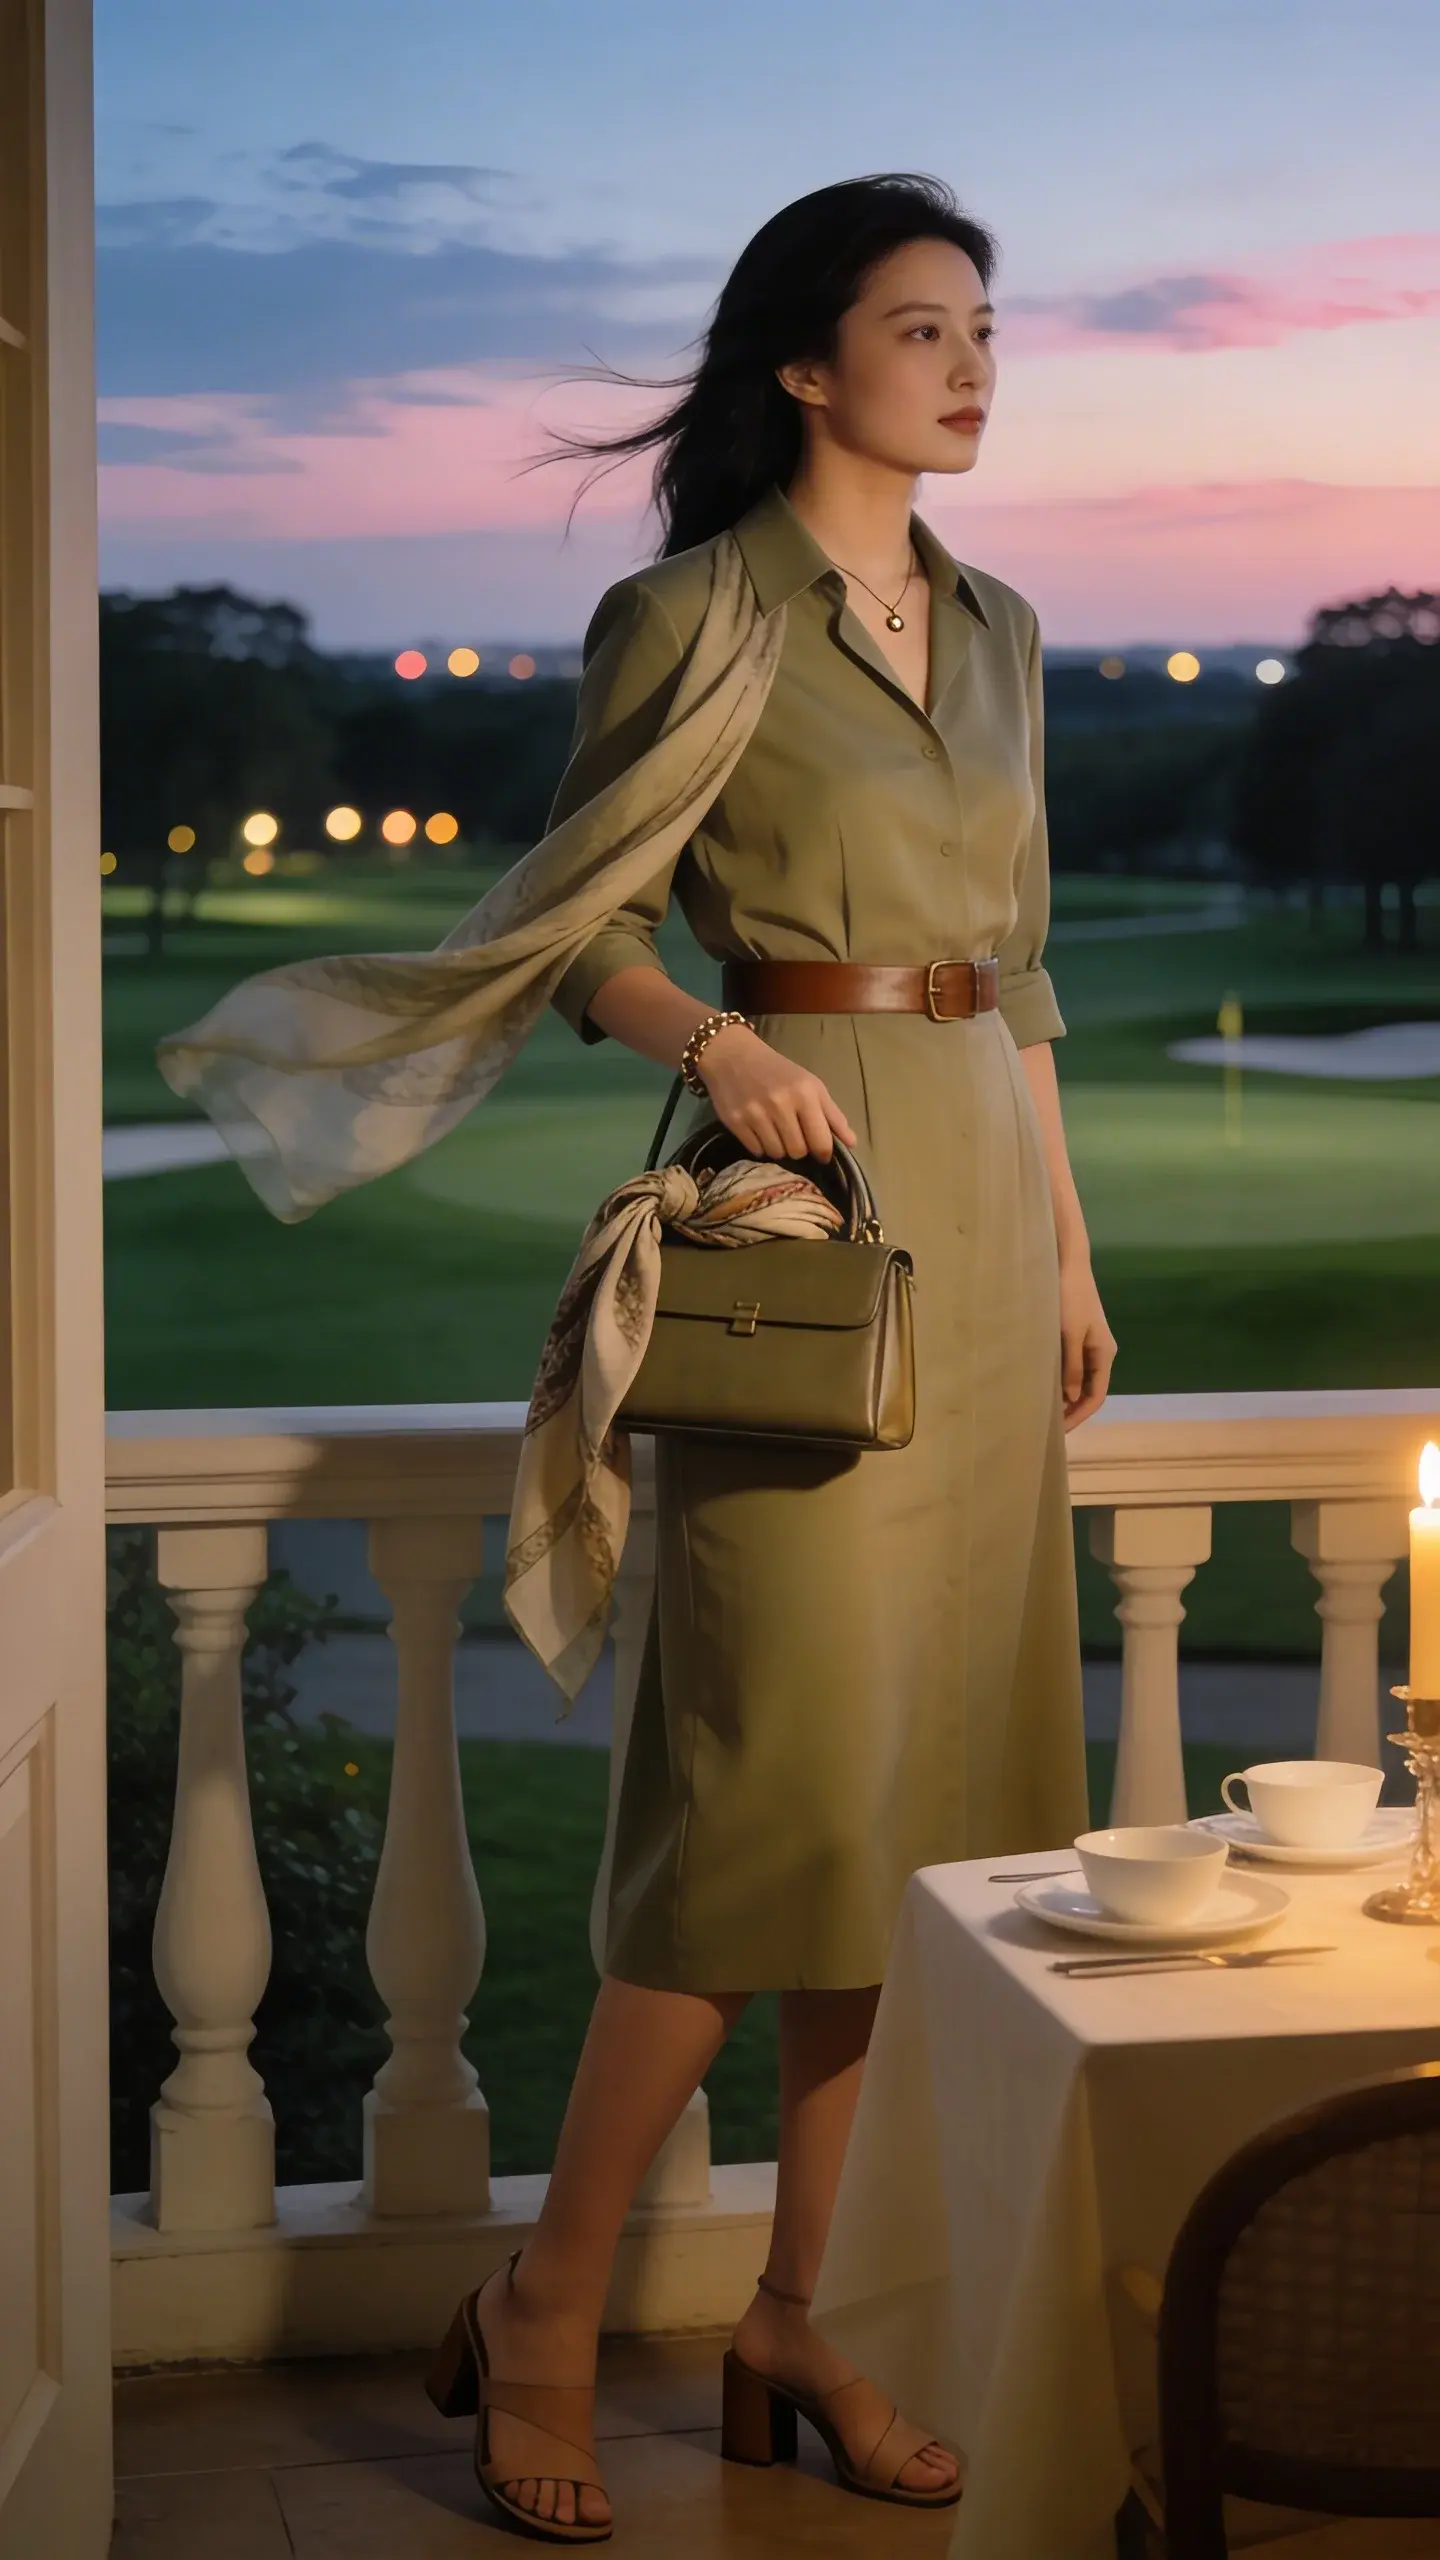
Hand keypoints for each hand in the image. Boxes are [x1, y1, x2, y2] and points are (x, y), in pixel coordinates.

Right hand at [697, 1023, 857, 1161]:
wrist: (733, 1056)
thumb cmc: (778, 1071)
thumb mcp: (811, 1085)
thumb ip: (833, 1115)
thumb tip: (852, 1142)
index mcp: (805, 1094)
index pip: (821, 1142)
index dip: (823, 1153)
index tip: (820, 1153)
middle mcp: (781, 1104)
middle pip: (798, 1151)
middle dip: (799, 1148)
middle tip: (794, 1135)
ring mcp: (756, 1114)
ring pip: (776, 1153)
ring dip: (779, 1148)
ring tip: (775, 1131)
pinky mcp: (735, 1122)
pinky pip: (756, 1150)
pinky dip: (760, 1146)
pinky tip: (760, 1130)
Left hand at [1058, 1253, 1116, 1429]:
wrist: (1069, 1265)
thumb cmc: (1070, 1299)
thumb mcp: (1069, 1335)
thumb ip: (1071, 1367)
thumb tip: (1070, 1398)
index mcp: (1104, 1354)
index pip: (1096, 1396)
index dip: (1079, 1416)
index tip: (1060, 1431)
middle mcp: (1101, 1352)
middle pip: (1090, 1390)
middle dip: (1073, 1410)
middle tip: (1049, 1426)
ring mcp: (1090, 1344)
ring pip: (1081, 1380)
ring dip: (1067, 1397)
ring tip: (1046, 1411)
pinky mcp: (1078, 1336)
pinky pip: (1073, 1366)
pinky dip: (1063, 1380)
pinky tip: (1047, 1386)